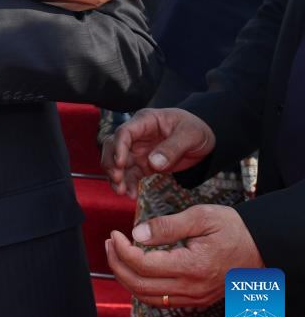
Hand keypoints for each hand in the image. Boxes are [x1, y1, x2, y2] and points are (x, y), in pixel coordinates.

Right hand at [101, 108, 215, 197]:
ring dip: (116, 177)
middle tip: (117, 180)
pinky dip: (128, 185)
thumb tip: (153, 163)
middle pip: (113, 146)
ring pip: (118, 163)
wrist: (205, 140)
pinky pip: (130, 175)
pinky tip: (131, 196)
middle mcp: (137, 135)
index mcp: (145, 121)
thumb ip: (172, 147)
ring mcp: (138, 150)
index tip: (120, 164)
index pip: (124, 132)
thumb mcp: (190, 135)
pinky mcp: (143, 164)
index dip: (119, 147)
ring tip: (121, 192)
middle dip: (111, 164)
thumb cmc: (196, 129)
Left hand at [106, 205, 263, 306]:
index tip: (115, 233)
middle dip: (117, 264)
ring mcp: (193, 296)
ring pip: (147, 297)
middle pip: (139, 285)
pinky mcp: (195, 298)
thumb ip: (167, 225)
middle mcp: (191, 287)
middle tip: (109, 243)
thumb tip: (137, 233)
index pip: (144, 264)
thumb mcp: (201, 217)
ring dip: (126, 277)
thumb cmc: (233, 229)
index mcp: (192, 266)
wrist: (261, 248)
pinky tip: (134, 268)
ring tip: (116, 253)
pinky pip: (160, 300)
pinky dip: (141, 287)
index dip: (122, 250)